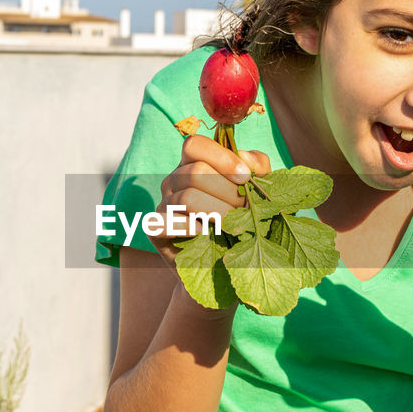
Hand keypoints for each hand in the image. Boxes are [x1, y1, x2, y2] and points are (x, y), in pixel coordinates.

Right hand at [153, 134, 270, 268]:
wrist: (227, 266)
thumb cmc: (243, 222)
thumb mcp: (257, 191)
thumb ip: (257, 168)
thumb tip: (244, 158)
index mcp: (194, 164)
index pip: (194, 145)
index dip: (221, 158)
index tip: (245, 177)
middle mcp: (174, 180)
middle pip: (195, 172)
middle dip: (228, 192)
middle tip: (245, 211)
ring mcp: (162, 204)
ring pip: (186, 198)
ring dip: (217, 213)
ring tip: (233, 226)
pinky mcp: (155, 230)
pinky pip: (164, 222)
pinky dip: (187, 228)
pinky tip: (203, 233)